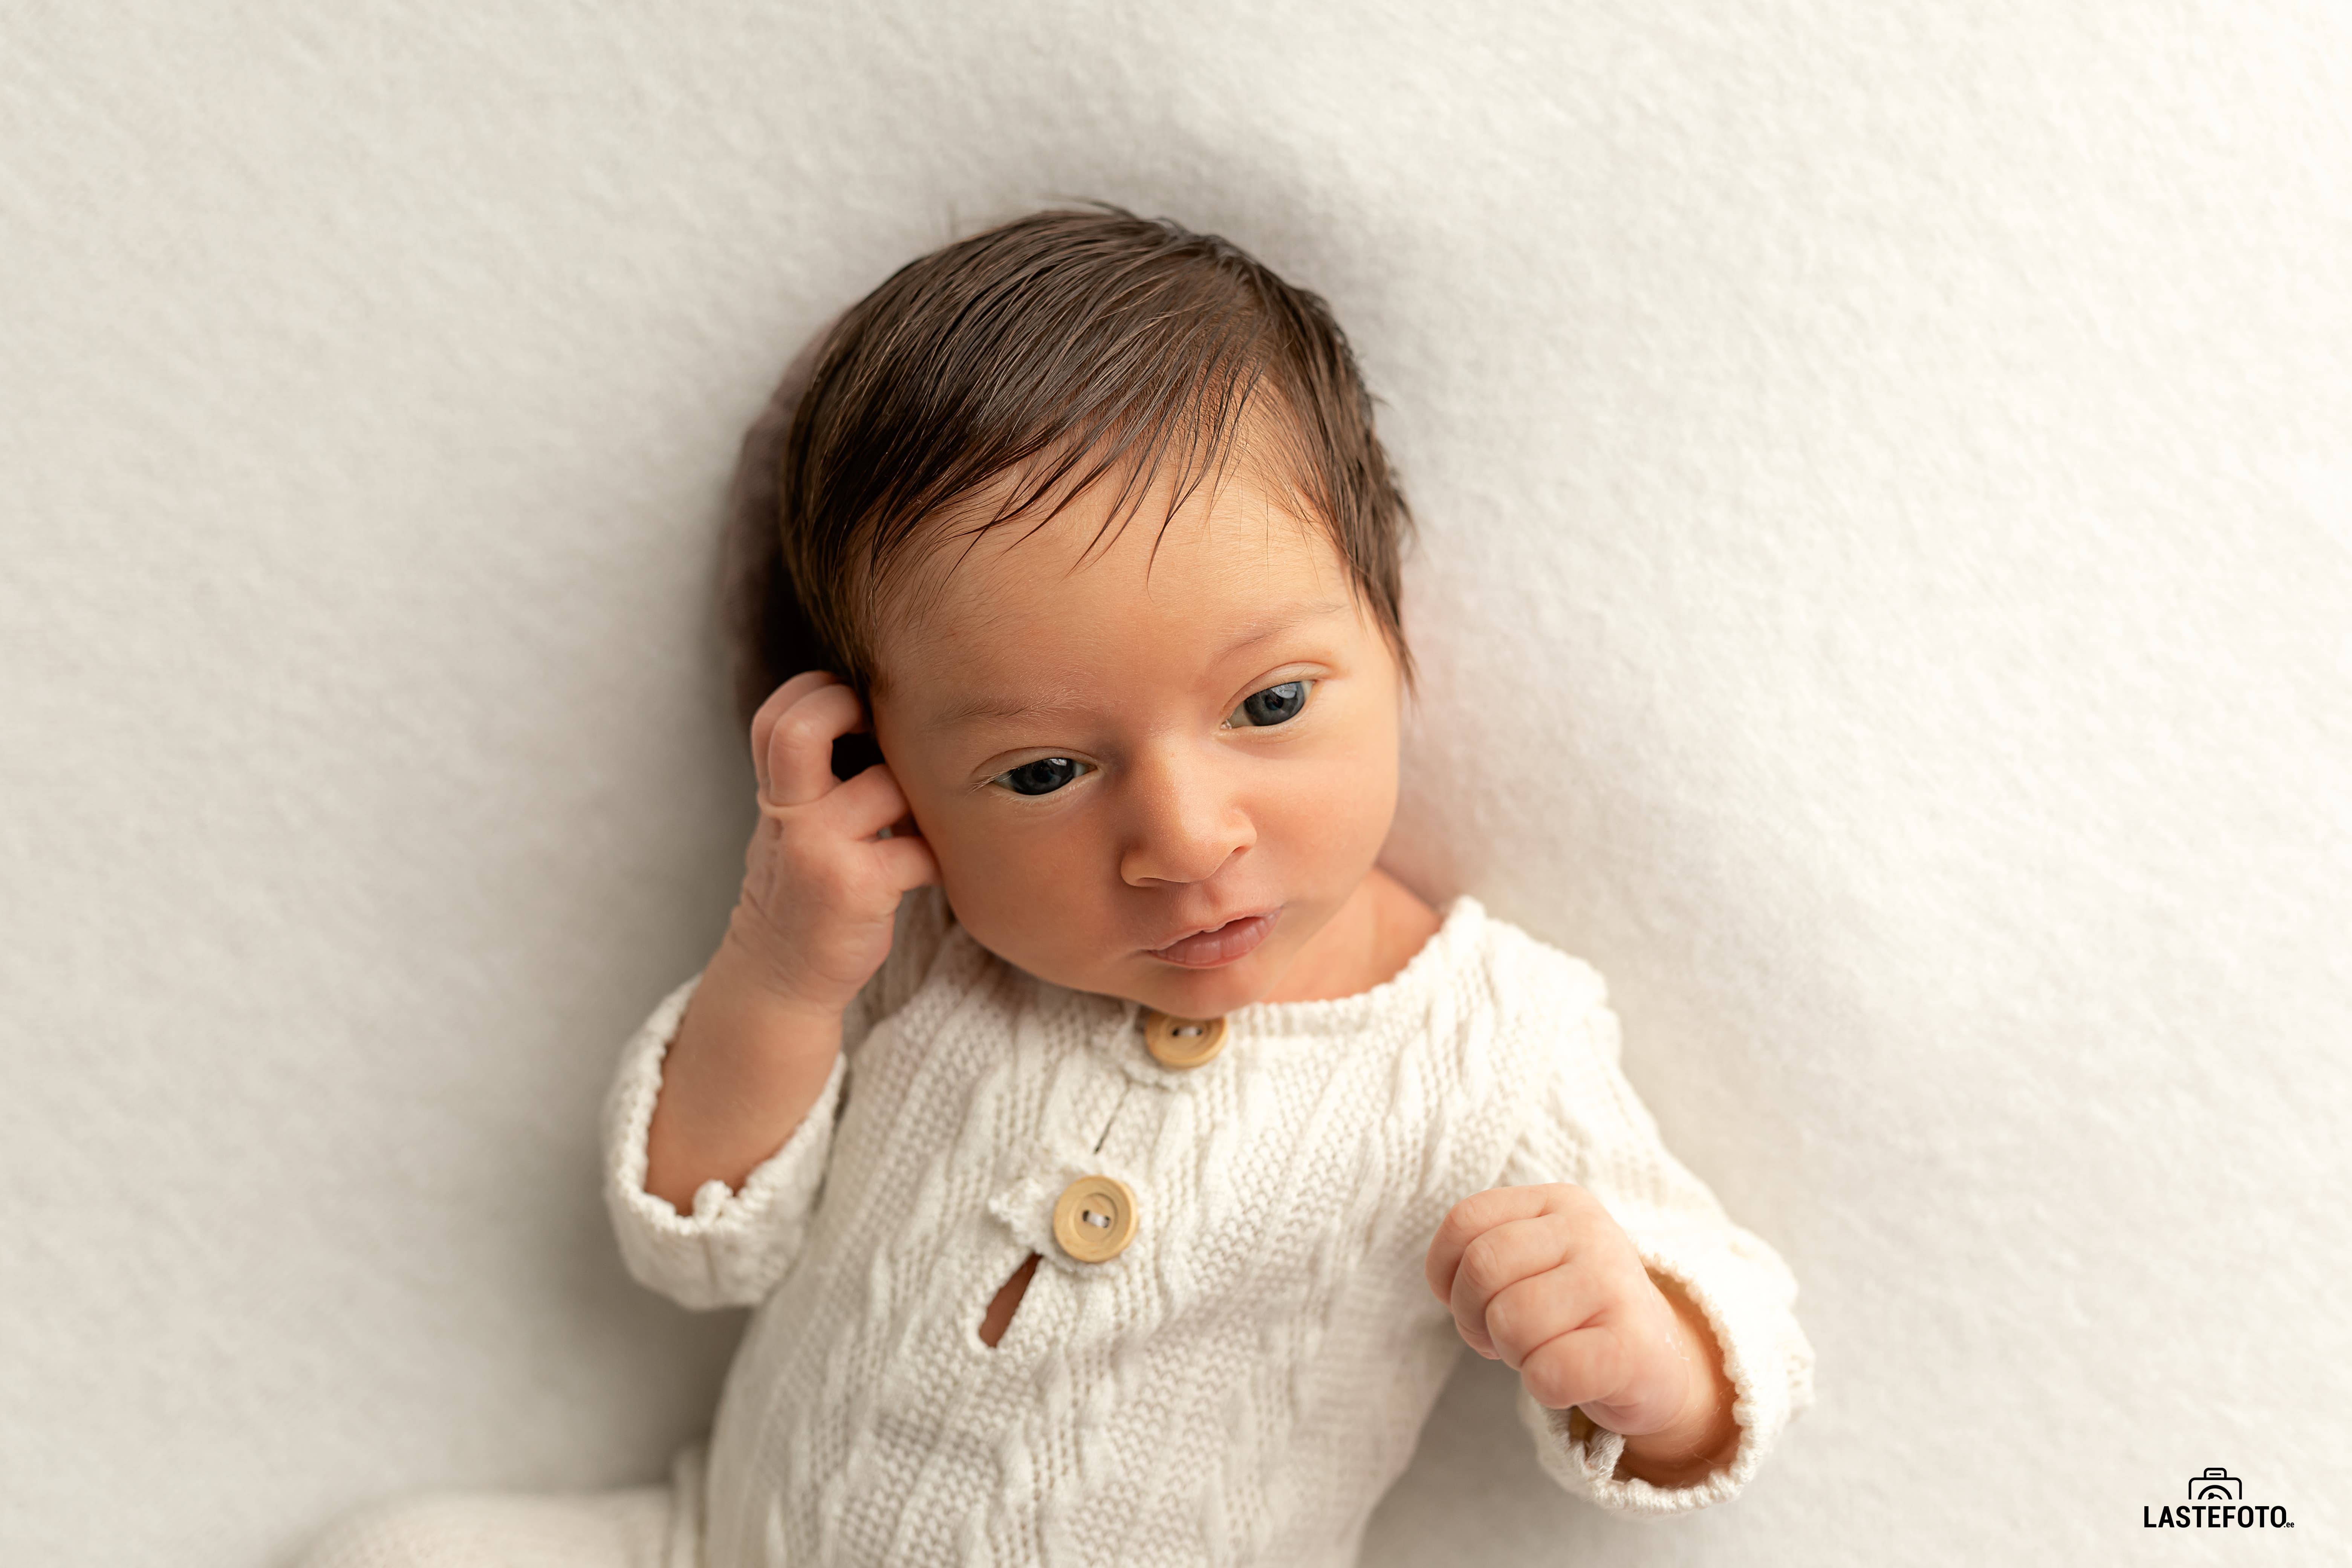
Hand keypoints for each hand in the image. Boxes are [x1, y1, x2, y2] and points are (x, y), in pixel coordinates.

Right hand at [724, 671, 939, 1012]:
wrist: (780, 974)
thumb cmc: (801, 887)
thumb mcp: (790, 825)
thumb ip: (815, 776)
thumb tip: (889, 715)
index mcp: (774, 795)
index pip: (776, 717)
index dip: (818, 694)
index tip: (854, 709)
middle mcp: (788, 816)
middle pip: (802, 730)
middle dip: (850, 709)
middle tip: (884, 735)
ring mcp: (819, 851)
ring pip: (887, 784)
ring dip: (918, 801)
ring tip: (916, 827)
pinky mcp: (856, 888)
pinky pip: (921, 849)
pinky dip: (935, 860)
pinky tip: (926, 874)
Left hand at [1425, 1184, 1736, 1481]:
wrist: (1659, 1362)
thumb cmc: (1574, 1312)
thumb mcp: (1531, 1263)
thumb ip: (1483, 1255)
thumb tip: (1446, 1285)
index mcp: (1559, 1202)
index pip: (1465, 1221)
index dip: (1446, 1274)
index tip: (1471, 1301)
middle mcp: (1590, 1231)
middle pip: (1482, 1268)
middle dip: (1474, 1317)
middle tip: (1504, 1337)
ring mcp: (1616, 1285)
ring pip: (1510, 1321)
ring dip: (1513, 1353)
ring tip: (1543, 1352)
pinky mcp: (1632, 1347)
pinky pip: (1549, 1372)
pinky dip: (1545, 1388)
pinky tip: (1571, 1381)